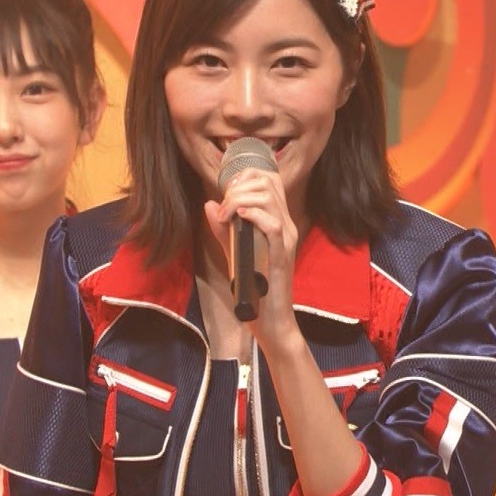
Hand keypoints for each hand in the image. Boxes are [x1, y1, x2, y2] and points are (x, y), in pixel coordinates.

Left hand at [203, 169, 300, 346]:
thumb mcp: (235, 251)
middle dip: (239, 187)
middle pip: (268, 182)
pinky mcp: (282, 255)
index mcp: (278, 221)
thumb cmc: (254, 288)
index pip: (270, 180)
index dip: (246, 176)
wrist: (271, 319)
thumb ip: (223, 229)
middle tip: (223, 209)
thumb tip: (209, 204)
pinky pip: (273, 224)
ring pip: (269, 198)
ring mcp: (286, 239)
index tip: (226, 193)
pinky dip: (253, 215)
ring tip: (227, 216)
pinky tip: (237, 219)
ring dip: (240, 200)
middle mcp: (286, 225)